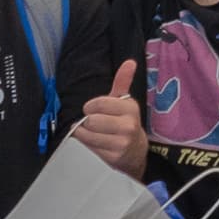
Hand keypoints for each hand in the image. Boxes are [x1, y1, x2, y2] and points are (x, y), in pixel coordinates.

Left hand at [75, 61, 144, 176]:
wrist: (135, 151)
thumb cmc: (124, 122)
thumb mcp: (124, 102)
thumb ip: (122, 81)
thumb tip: (130, 62)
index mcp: (130, 108)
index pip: (98, 104)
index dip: (90, 107)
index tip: (93, 110)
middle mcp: (128, 125)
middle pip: (91, 120)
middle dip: (88, 122)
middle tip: (95, 124)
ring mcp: (121, 143)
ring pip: (87, 135)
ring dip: (84, 134)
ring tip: (93, 133)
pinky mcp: (113, 157)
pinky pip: (89, 148)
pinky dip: (87, 146)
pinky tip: (96, 144)